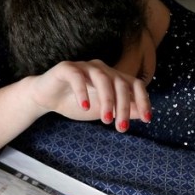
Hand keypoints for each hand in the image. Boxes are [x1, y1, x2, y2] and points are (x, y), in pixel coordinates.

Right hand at [27, 59, 151, 131]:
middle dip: (123, 107)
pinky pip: (78, 77)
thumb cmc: (75, 103)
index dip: (143, 100)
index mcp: (113, 77)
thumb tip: (144, 115)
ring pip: (103, 78)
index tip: (147, 119)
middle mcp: (102, 69)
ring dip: (107, 100)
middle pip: (121, 83)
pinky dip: (83, 92)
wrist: (46, 98)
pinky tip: (84, 106)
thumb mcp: (102, 110)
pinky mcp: (67, 68)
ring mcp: (85, 66)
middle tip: (121, 128)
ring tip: (106, 120)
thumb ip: (122, 110)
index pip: (136, 84)